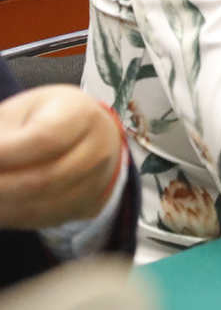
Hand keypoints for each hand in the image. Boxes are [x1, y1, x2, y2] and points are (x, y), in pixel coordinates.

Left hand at [0, 85, 122, 230]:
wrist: (91, 135)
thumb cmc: (46, 118)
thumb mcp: (22, 113)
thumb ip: (0, 138)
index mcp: (81, 114)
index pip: (45, 140)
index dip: (5, 154)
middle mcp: (97, 150)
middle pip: (41, 180)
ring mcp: (95, 183)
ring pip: (38, 207)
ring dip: (0, 207)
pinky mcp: (83, 207)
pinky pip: (39, 221)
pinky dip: (7, 218)